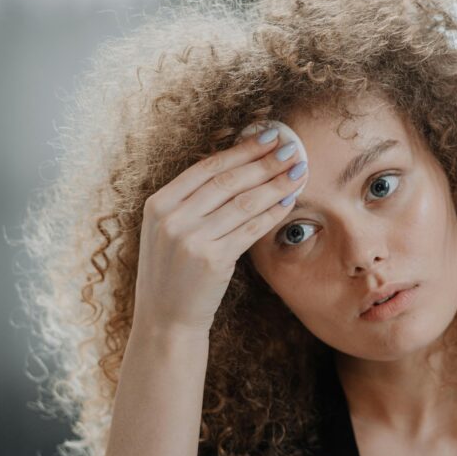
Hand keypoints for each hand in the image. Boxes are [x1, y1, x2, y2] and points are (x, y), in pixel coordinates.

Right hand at [132, 129, 307, 334]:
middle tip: (293, 148)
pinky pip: (250, 229)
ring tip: (299, 171)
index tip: (267, 136)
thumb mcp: (168, 231)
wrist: (165, 319)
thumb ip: (191, 202)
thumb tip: (238, 167)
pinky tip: (289, 201)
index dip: (240, 150)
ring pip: (243, 202)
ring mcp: (190, 238)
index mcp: (158, 204)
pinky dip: (272, 213)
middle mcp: (171, 218)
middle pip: (228, 181)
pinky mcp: (211, 259)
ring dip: (276, 184)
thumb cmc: (173, 273)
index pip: (206, 168)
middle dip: (265, 162)